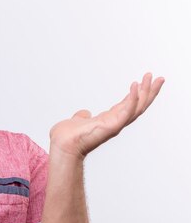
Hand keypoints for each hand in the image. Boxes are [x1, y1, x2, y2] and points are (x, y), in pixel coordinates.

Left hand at [49, 73, 164, 159]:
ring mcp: (115, 125)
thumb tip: (84, 114)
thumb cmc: (67, 137)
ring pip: (137, 108)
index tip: (143, 81)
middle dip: (149, 91)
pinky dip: (132, 99)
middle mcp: (115, 123)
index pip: (128, 105)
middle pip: (139, 106)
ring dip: (146, 92)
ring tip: (150, 77)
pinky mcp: (112, 126)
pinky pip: (126, 111)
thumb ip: (82, 116)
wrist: (62, 145)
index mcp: (109, 120)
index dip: (137, 94)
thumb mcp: (77, 121)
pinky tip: (134, 86)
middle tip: (159, 77)